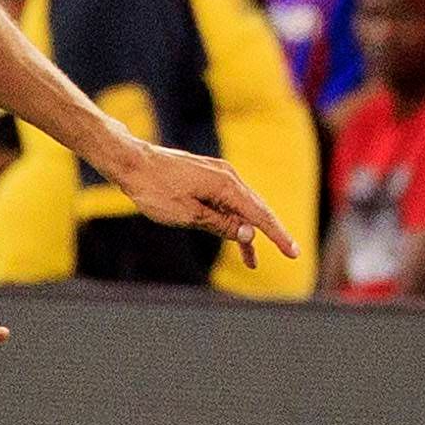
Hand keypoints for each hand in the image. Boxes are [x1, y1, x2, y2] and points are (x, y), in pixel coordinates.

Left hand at [107, 139, 297, 268]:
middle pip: (257, 210)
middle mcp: (227, 176)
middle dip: (272, 233)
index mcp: (226, 185)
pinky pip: (227, 201)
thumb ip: (220, 225)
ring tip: (252, 262)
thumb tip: (249, 234)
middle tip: (290, 253)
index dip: (279, 235)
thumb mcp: (187, 215)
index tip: (293, 252)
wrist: (131, 162)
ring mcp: (217, 175)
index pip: (260, 215)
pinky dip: (231, 220)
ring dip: (246, 233)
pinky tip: (234, 237)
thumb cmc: (154, 189)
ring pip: (241, 207)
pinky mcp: (206, 177)